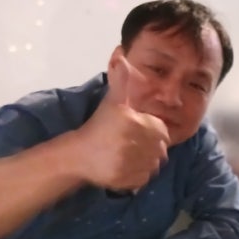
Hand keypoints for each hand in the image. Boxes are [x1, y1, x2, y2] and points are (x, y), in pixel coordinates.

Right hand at [75, 50, 169, 190]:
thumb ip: (122, 82)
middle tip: (131, 145)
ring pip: (154, 165)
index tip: (137, 132)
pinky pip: (145, 179)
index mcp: (135, 122)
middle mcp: (135, 143)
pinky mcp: (127, 180)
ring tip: (128, 155)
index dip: (151, 132)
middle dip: (149, 147)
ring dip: (145, 161)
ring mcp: (131, 163)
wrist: (77, 155)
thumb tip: (121, 57)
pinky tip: (125, 167)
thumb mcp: (113, 102)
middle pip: (160, 149)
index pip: (161, 131)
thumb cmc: (99, 126)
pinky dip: (139, 175)